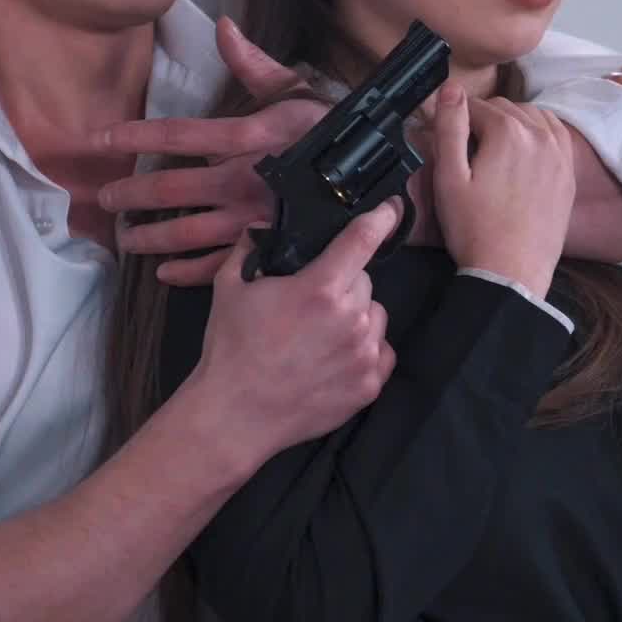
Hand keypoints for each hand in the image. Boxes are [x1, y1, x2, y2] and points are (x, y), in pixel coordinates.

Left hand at [97, 17, 328, 285]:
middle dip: (131, 195)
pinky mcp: (266, 247)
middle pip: (172, 190)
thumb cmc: (333, 131)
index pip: (179, 135)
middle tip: (104, 198)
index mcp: (248, 137)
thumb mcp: (296, 90)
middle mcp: (244, 179)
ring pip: (187, 232)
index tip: (102, 138)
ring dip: (150, 238)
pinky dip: (187, 272)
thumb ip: (253, 63)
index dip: (136, 136)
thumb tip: (224, 26)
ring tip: (125, 239)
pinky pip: (218, 265)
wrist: (379, 181)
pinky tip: (163, 272)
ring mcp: (252, 218)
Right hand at [190, 201, 400, 465]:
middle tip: (311, 303)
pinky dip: (364, 351)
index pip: (363, 240)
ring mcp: (364, 354)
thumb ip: (249, 248)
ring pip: (375, 316)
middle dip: (342, 284)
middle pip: (364, 282)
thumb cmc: (231, 349)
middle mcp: (351, 319)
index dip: (381, 218)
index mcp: (320, 288)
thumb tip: (261, 225)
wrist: (235, 414)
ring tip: (321, 335)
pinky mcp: (369, 385)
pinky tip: (333, 358)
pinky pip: (381, 353)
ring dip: (356, 317)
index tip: (392, 207)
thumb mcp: (229, 287)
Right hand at [431, 81, 575, 298]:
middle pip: (504, 108)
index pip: (474, 106)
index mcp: (507, 131)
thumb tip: (451, 88)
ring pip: (532, 117)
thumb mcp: (448, 178)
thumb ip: (449, 127)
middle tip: (466, 150)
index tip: (445, 139)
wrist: (511, 273)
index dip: (455, 120)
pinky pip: (555, 135)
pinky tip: (524, 152)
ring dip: (512, 125)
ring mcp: (559, 153)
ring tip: (493, 152)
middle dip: (483, 121)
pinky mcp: (568, 173)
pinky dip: (538, 135)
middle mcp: (539, 134)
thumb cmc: (473, 229)